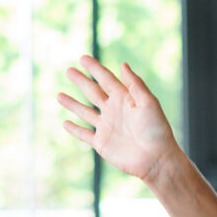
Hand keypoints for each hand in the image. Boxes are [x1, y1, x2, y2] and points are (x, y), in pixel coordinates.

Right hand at [58, 55, 181, 184]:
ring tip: (59, 95)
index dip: (95, 69)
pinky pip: (84, 134)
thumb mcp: (148, 102)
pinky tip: (65, 123)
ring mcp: (106, 127)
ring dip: (72, 104)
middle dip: (81, 81)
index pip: (107, 80)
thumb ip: (135, 84)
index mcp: (125, 99)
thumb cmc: (156, 129)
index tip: (83, 58)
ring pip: (85, 112)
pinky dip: (74, 129)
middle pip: (93, 92)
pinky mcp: (101, 143)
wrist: (156, 158)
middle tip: (69, 70)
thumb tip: (123, 65)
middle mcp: (113, 111)